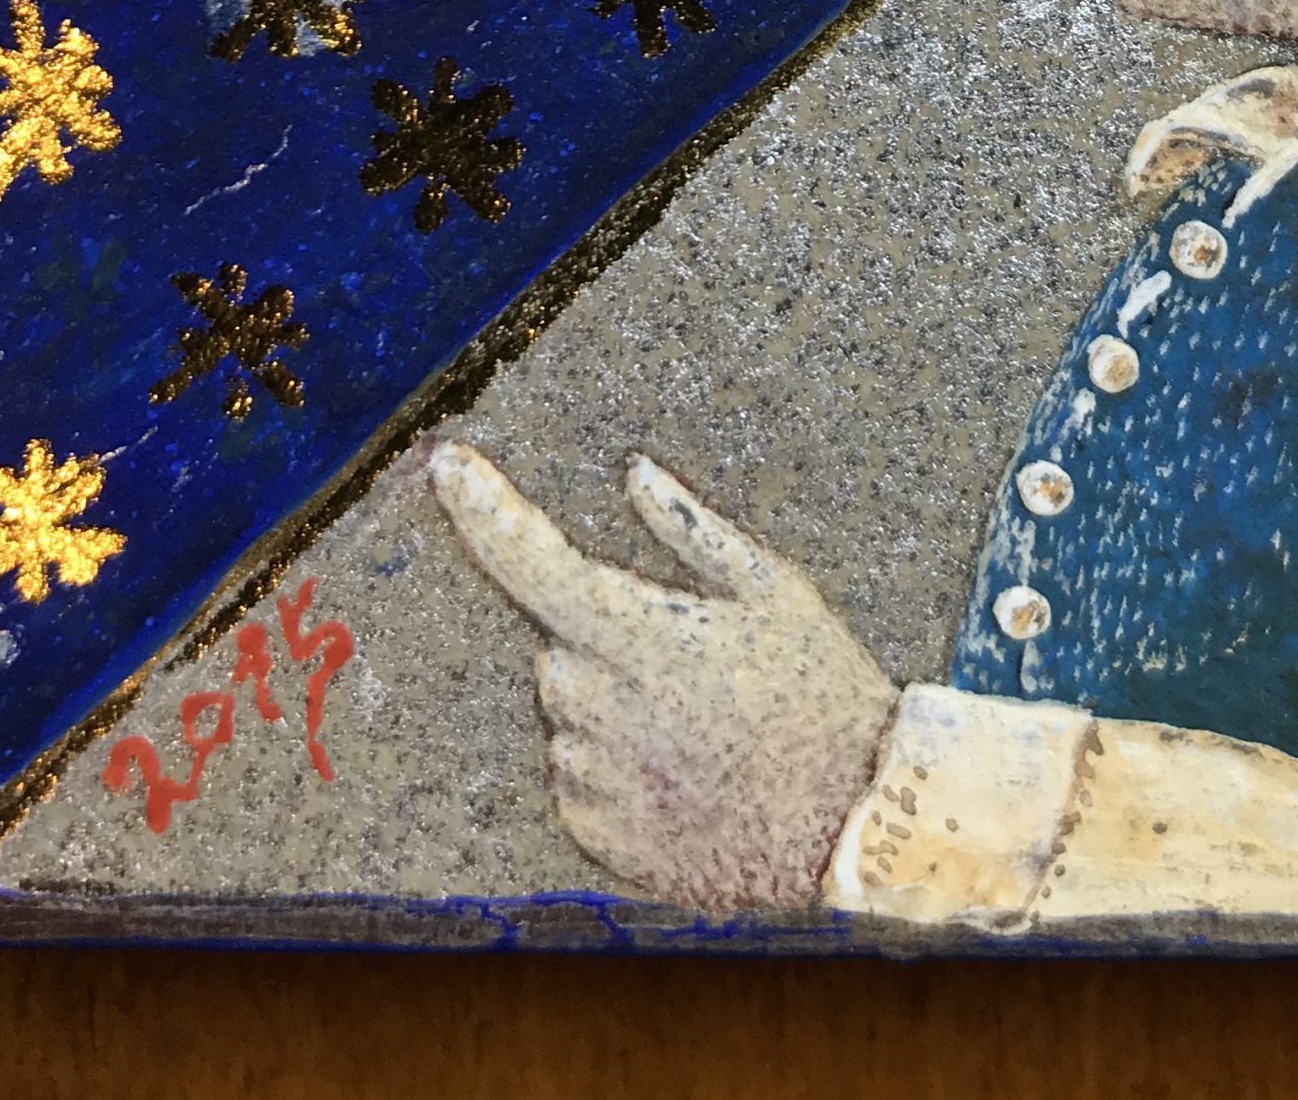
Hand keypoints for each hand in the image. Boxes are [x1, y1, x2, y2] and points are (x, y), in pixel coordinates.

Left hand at [429, 441, 898, 912]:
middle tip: (694, 665)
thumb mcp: (773, 589)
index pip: (531, 559)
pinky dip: (621, 771)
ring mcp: (591, 775)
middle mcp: (596, 704)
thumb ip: (689, 528)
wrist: (848, 822)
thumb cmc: (821, 691)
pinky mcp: (596, 833)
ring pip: (572, 717)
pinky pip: (581, 781)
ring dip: (615, 710)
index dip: (483, 509)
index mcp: (637, 632)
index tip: (449, 464)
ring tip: (706, 727)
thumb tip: (635, 471)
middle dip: (606, 643)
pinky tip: (691, 774)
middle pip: (559, 649)